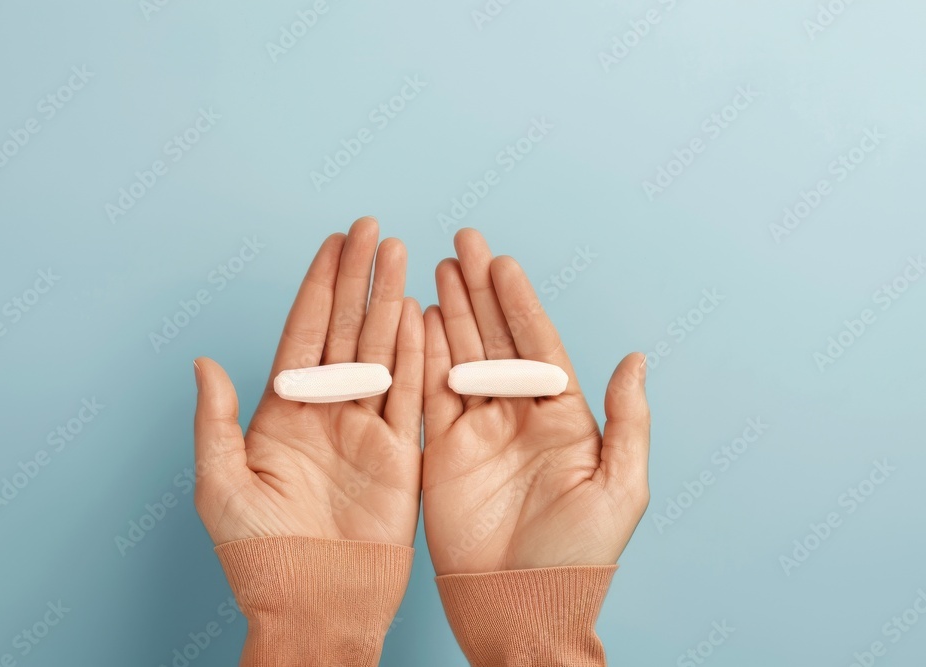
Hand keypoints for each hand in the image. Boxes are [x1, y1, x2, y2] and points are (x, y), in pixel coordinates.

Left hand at [193, 217, 423, 547]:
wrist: (314, 604)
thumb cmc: (260, 555)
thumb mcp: (220, 485)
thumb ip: (216, 420)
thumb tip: (203, 362)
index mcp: (283, 412)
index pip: (304, 332)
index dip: (319, 285)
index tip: (333, 243)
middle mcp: (327, 411)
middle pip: (345, 328)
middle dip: (358, 277)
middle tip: (372, 230)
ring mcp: (367, 429)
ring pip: (381, 350)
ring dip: (390, 301)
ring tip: (401, 255)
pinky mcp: (401, 453)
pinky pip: (411, 393)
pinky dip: (416, 353)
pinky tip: (420, 314)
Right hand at [422, 229, 650, 574]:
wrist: (522, 606)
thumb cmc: (579, 556)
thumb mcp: (620, 487)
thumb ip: (627, 421)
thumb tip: (636, 359)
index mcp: (563, 418)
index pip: (538, 345)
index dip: (519, 302)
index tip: (503, 263)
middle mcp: (518, 415)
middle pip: (496, 339)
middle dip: (479, 291)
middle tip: (463, 243)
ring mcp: (477, 431)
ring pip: (460, 356)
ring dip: (449, 312)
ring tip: (436, 268)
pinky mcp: (441, 451)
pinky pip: (429, 394)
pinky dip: (421, 356)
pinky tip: (417, 319)